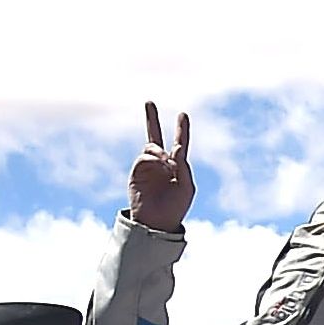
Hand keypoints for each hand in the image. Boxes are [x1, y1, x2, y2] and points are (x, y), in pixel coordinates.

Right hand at [127, 101, 192, 229]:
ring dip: (160, 151)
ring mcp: (147, 167)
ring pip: (151, 147)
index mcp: (177, 167)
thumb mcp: (187, 188)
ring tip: (166, 163)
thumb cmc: (175, 208)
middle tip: (149, 101)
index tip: (183, 115)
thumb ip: (184, 167)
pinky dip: (152, 157)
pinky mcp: (136, 172)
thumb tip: (177, 148)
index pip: (179, 144)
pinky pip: (144, 157)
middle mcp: (161, 163)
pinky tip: (160, 164)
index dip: (182, 130)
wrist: (156, 223)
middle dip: (152, 119)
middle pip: (155, 137)